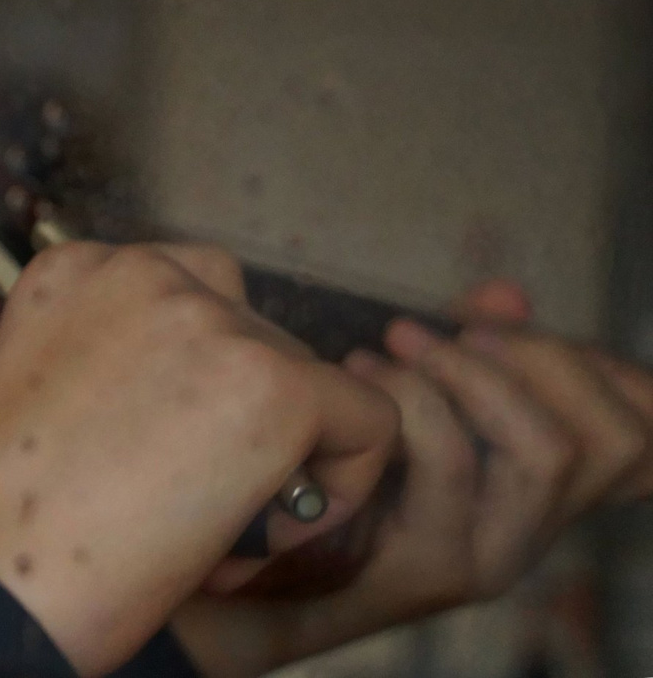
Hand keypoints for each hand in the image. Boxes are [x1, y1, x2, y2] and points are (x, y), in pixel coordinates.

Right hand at [0, 242, 398, 677]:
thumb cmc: (7, 520)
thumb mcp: (50, 400)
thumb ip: (117, 366)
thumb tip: (207, 403)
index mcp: (76, 271)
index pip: (188, 299)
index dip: (194, 387)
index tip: (152, 460)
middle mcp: (143, 271)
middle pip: (255, 336)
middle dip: (242, 425)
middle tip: (190, 511)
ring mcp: (210, 320)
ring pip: (310, 382)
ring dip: (286, 457)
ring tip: (220, 533)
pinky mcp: (273, 382)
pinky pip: (369, 423)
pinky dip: (340, 490)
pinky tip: (266, 537)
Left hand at [169, 280, 652, 677]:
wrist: (249, 566)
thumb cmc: (330, 463)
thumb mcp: (410, 394)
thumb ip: (469, 348)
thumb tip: (506, 295)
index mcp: (544, 485)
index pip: (642, 439)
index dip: (617, 375)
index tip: (512, 324)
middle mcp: (537, 525)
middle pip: (617, 439)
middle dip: (543, 358)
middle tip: (454, 328)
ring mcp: (494, 552)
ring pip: (548, 450)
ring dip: (474, 377)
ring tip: (396, 346)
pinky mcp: (434, 568)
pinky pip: (454, 466)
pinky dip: (415, 402)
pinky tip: (359, 378)